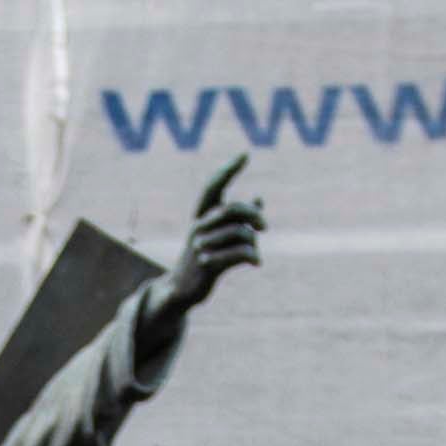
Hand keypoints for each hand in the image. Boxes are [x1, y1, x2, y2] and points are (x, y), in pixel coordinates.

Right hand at [166, 154, 265, 309]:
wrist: (181, 290)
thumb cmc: (203, 259)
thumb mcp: (218, 236)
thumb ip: (238, 218)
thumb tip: (259, 198)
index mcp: (201, 216)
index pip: (213, 187)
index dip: (228, 170)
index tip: (245, 154)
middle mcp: (199, 227)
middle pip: (233, 210)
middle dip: (254, 215)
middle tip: (265, 227)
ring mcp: (201, 246)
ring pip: (241, 234)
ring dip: (253, 243)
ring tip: (253, 254)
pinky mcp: (207, 265)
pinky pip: (239, 254)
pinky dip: (252, 256)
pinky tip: (256, 263)